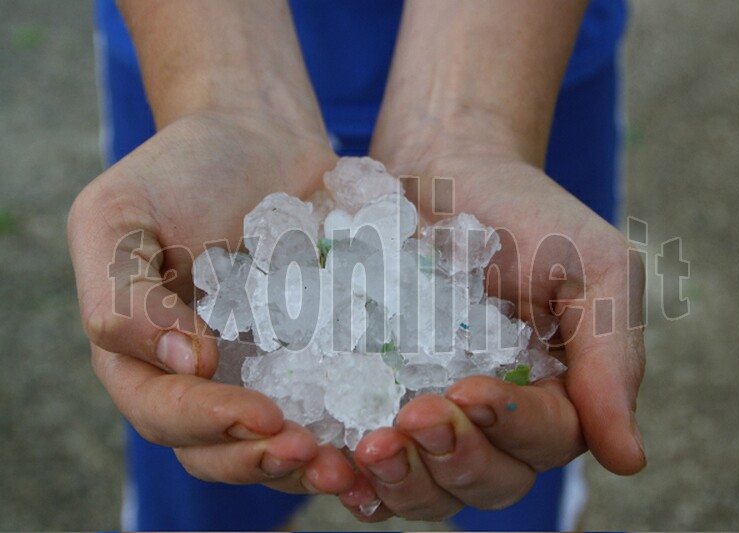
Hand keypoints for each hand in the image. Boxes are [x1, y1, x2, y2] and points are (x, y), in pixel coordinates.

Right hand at [68, 111, 354, 493]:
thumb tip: (188, 367)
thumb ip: (125, 296)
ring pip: (278, 441)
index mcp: (144, 356)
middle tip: (314, 453)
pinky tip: (386, 432)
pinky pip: (332, 401)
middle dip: (263, 460)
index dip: (208, 425)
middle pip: (220, 449)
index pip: (165, 413)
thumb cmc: (181, 170)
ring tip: (353, 464)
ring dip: (311, 464)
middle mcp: (203, 378)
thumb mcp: (120, 215)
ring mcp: (263, 370)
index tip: (262, 414)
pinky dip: (354, 425)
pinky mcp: (318, 353)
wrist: (258, 136)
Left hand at [338, 151, 644, 520]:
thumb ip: (612, 357)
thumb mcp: (592, 267)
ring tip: (368, 447)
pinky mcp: (377, 407)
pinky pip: (370, 468)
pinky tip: (330, 465)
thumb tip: (630, 460)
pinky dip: (356, 480)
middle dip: (453, 460)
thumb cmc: (524, 214)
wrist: (441, 172)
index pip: (547, 439)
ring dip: (401, 481)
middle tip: (413, 418)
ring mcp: (434, 421)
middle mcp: (497, 424)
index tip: (468, 390)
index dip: (511, 427)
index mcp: (559, 395)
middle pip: (487, 482)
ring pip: (430, 489)